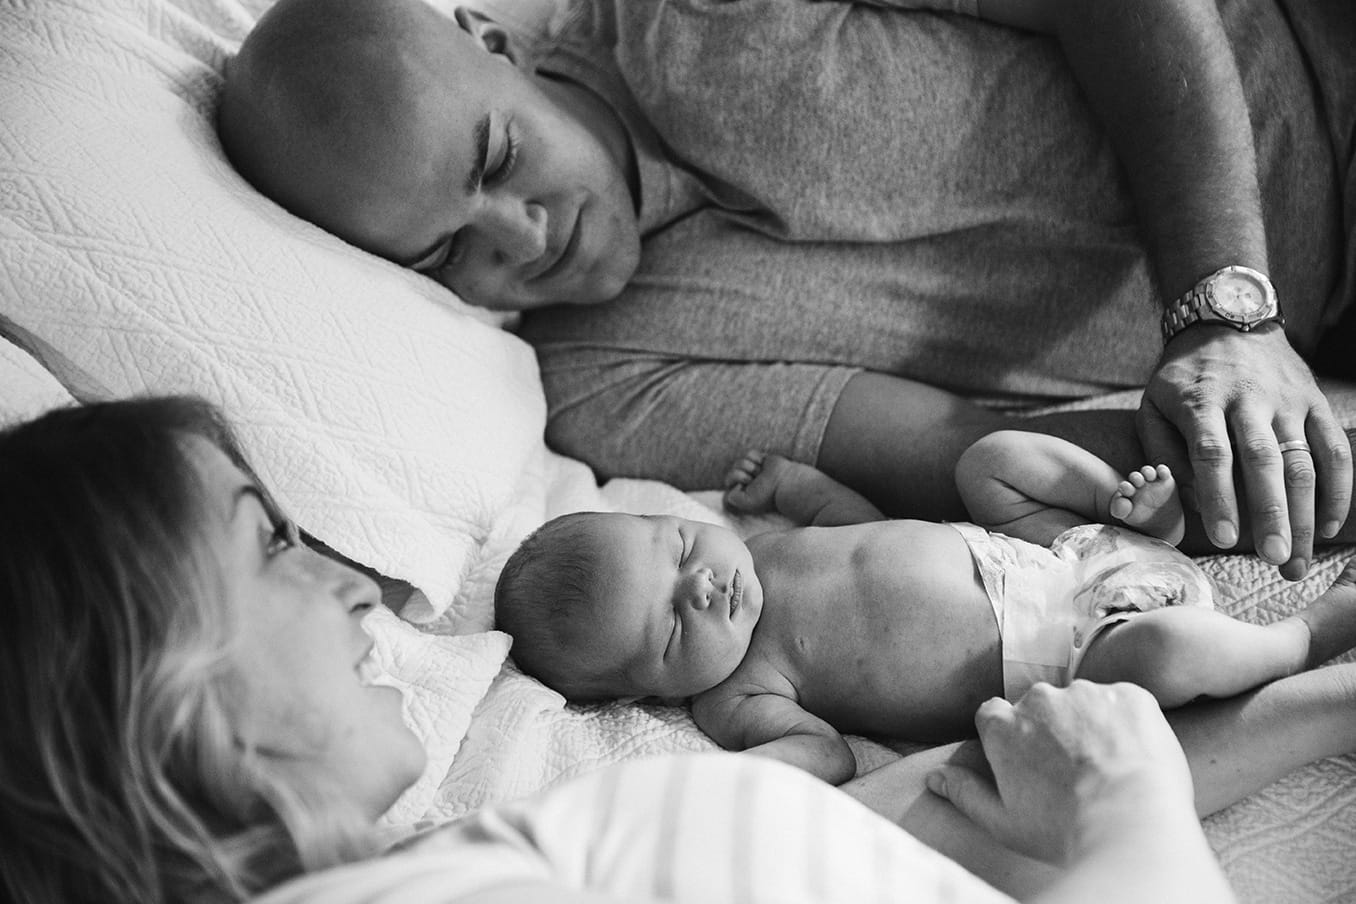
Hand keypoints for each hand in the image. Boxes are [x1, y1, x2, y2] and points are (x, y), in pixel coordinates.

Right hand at [925, 681, 1195, 865]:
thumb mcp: (1004, 821)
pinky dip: (1125, 723)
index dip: (1009, 738)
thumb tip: (934, 777)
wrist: (1133, 825)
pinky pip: (1122, 702)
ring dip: (1089, 724)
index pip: (993, 715)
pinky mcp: (1129, 695)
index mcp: (1003, 725)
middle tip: (1071, 770)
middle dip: (1051, 729)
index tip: (1027, 761)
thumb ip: (965, 792)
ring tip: (1106, 766)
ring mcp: (1086, 693)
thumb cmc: (1063, 829)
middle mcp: (1039, 698)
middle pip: (1039, 706)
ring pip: (1082, 702)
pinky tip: (1132, 756)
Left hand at [1138, 325, 1351, 578]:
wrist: (1226, 322)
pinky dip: (1338, 489)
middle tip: (1276, 559)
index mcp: (1202, 401)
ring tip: (1297, 561)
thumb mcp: (1154, 406)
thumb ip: (1163, 453)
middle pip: (1264, 461)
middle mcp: (1249, 400)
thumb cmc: (1183, 378)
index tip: (1223, 539)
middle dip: (1272, 513)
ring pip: (1303, 461)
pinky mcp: (1315, 402)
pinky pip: (1334, 449)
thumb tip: (1186, 501)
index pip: (1212, 453)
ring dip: (1306, 514)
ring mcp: (1288, 401)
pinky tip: (1329, 526)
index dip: (1219, 497)